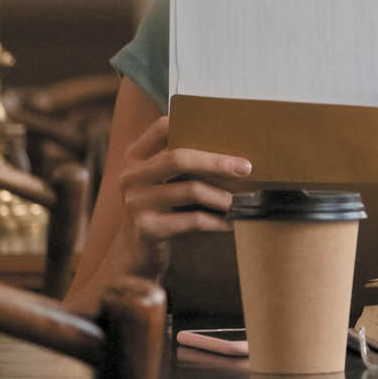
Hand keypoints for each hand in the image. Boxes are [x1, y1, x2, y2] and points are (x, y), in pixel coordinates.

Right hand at [115, 115, 251, 278]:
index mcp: (135, 157)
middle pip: (179, 158)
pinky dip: (217, 221)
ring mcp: (136, 203)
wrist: (135, 254)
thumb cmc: (159, 210)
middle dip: (217, 162)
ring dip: (222, 196)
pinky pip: (192, 220)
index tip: (224, 131)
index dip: (192, 124)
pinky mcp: (147, 229)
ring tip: (242, 200)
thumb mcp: (159, 181)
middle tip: (246, 167)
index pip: (162, 127)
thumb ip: (178, 163)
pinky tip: (231, 222)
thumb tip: (229, 152)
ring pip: (190, 190)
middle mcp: (131, 176)